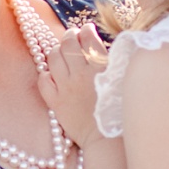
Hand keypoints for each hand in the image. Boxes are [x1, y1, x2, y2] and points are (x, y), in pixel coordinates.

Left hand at [37, 27, 110, 147]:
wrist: (107, 139)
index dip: (86, 30)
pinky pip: (43, 81)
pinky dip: (46, 73)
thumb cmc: (121, 113)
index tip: (87, 29)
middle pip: (68, 44)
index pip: (88, 38)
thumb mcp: (125, 82)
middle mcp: (81, 74)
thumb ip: (116, 63)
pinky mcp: (56, 102)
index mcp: (101, 68)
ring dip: (57, 50)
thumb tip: (105, 47)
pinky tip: (52, 74)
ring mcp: (66, 88)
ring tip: (62, 51)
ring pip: (53, 58)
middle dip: (69, 35)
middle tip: (72, 35)